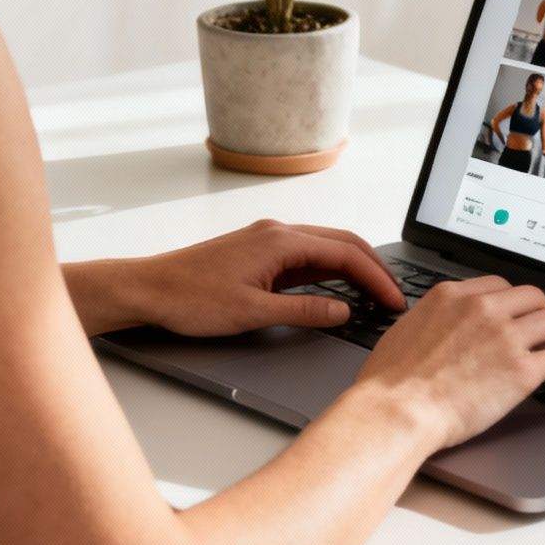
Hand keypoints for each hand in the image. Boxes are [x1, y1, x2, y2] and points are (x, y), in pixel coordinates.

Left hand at [132, 218, 404, 337]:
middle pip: (342, 243)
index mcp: (280, 241)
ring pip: (326, 247)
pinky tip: (338, 289)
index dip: (376, 279)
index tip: (394, 301)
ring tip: (375, 294)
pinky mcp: (260, 252)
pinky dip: (330, 270)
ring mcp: (268, 240)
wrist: (149, 289)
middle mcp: (278, 232)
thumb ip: (303, 311)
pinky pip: (307, 256)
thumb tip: (343, 310)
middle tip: (394, 298)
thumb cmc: (190, 298)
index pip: (346, 254)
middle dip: (374, 269)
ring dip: (354, 268)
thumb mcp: (252, 312)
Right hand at [355, 275, 544, 450]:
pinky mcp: (522, 369)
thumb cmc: (389, 383)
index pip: (499, 286)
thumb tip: (437, 329)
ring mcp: (505, 336)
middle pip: (534, 297)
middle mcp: (483, 308)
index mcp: (452, 296)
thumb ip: (430, 320)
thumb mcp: (405, 330)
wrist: (397, 410)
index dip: (516, 303)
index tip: (521, 315)